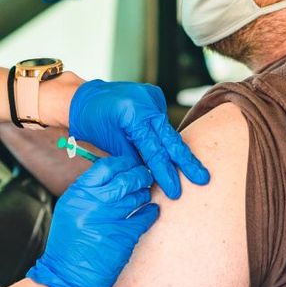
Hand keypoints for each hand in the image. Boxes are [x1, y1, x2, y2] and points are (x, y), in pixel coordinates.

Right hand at [26, 156, 159, 286]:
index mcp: (78, 194)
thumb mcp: (70, 211)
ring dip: (144, 193)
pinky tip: (152, 210)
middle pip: (125, 179)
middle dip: (139, 175)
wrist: (65, 279)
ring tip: (145, 194)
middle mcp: (93, 203)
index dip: (123, 163)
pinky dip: (150, 212)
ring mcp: (109, 219)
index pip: (105, 167)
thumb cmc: (67, 246)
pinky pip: (144, 217)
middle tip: (145, 175)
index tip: (130, 164)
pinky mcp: (123, 237)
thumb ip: (88, 193)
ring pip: (136, 197)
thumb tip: (113, 177)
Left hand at [69, 80, 210, 198]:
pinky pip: (162, 122)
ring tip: (195, 172)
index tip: (175, 191)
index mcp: (134, 115)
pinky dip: (166, 137)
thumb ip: (135, 158)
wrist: (82, 98)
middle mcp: (147, 102)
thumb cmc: (92, 124)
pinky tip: (176, 153)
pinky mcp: (153, 95)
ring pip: (167, 131)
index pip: (154, 150)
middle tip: (203, 179)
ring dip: (177, 152)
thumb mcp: (112, 145)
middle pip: (170, 139)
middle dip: (186, 162)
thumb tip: (153, 175)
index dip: (166, 172)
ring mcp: (152, 96)